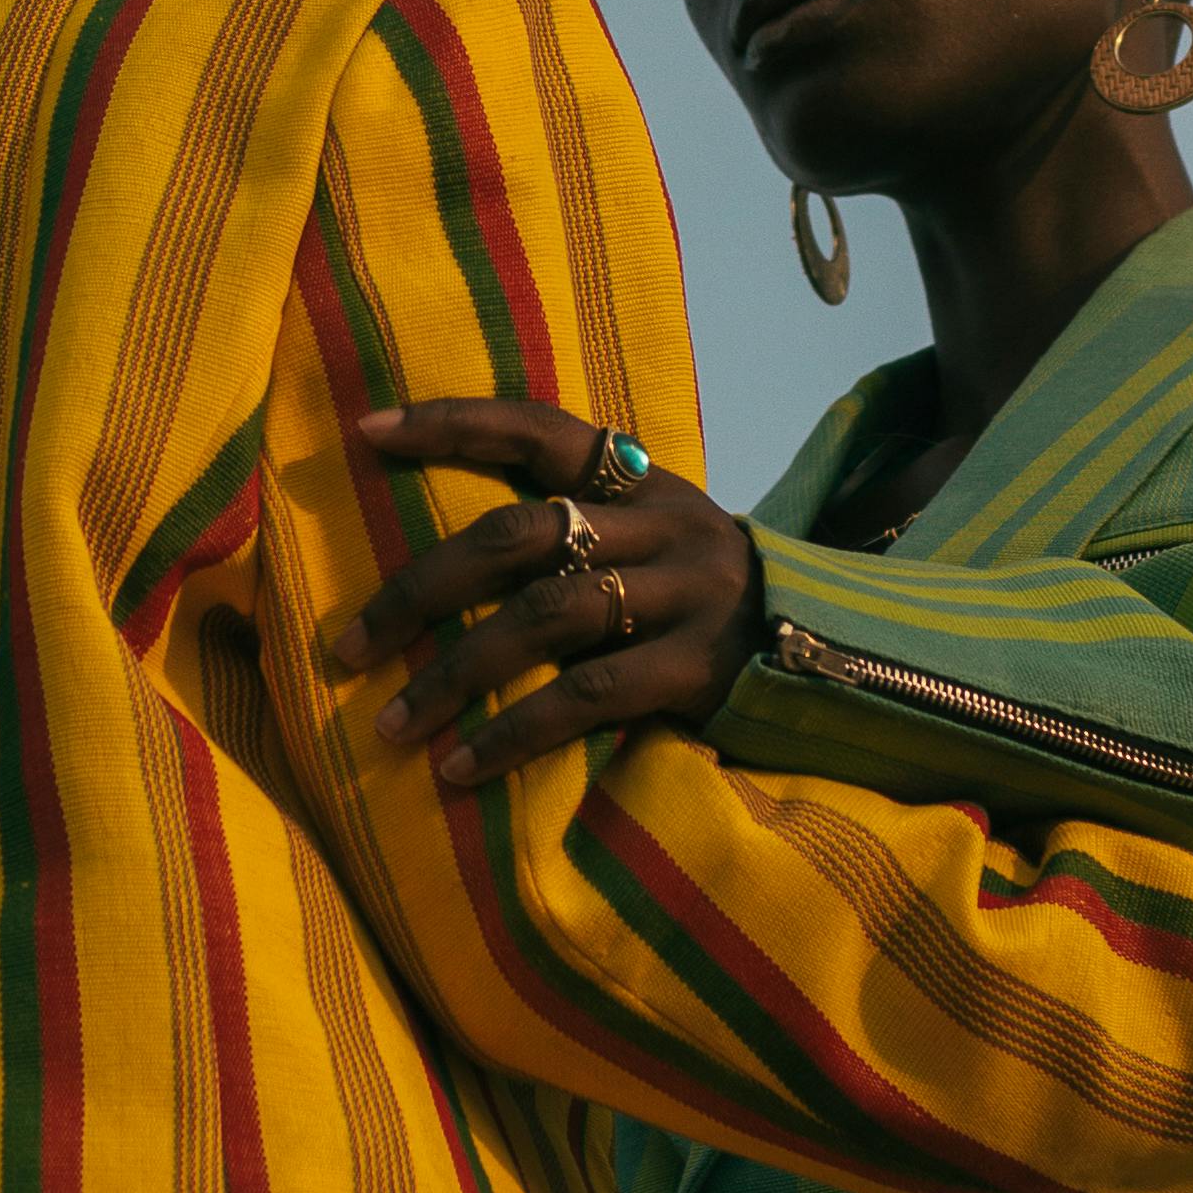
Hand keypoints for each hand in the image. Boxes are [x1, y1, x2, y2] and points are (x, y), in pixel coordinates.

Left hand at [346, 398, 762, 783]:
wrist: (845, 656)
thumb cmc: (709, 602)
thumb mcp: (657, 539)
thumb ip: (580, 529)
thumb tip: (447, 557)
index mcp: (640, 479)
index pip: (535, 425)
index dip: (450, 422)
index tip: (365, 431)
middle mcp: (662, 521)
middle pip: (518, 533)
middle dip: (419, 588)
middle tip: (346, 645)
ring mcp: (686, 592)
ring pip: (544, 618)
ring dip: (452, 675)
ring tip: (388, 725)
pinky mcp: (700, 666)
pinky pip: (587, 697)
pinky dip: (512, 735)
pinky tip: (459, 770)